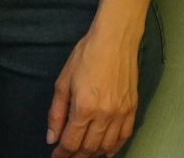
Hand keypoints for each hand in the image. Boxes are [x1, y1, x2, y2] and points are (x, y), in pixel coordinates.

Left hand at [47, 29, 139, 157]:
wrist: (115, 39)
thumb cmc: (87, 54)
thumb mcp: (64, 81)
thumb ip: (56, 112)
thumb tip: (52, 137)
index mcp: (84, 108)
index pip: (71, 143)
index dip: (61, 154)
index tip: (56, 156)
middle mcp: (104, 114)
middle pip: (88, 148)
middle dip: (75, 156)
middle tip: (67, 156)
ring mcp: (120, 112)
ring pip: (106, 146)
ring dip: (93, 154)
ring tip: (84, 154)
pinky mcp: (132, 108)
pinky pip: (124, 136)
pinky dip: (115, 147)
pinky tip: (106, 150)